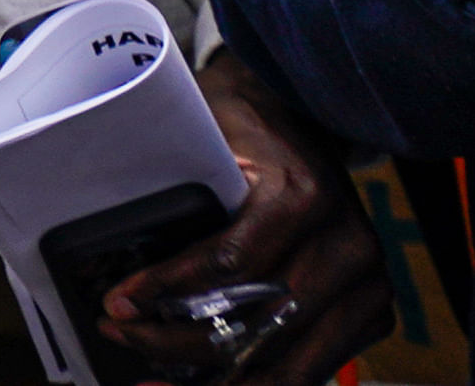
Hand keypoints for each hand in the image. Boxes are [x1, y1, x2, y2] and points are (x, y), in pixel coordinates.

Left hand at [93, 47, 388, 384]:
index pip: (228, 264)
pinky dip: (258, 378)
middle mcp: (345, 244)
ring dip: (217, 376)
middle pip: (255, 322)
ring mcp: (367, 283)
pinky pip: (311, 364)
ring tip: (155, 373)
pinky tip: (208, 377)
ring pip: (285, 359)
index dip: (166, 292)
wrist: (302, 115)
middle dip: (179, 342)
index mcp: (301, 196)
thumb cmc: (242, 126)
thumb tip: (102, 232)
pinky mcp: (372, 310)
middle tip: (124, 335)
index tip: (117, 305)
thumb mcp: (204, 134)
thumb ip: (173, 185)